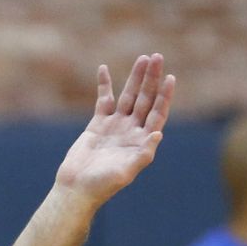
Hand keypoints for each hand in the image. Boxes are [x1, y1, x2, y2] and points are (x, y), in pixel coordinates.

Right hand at [54, 54, 174, 205]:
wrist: (77, 189)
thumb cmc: (102, 186)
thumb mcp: (126, 172)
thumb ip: (143, 153)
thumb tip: (159, 132)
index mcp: (142, 141)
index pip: (157, 113)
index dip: (164, 96)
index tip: (170, 77)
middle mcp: (132, 131)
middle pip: (145, 99)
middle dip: (151, 79)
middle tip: (157, 56)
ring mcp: (115, 126)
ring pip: (128, 96)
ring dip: (135, 78)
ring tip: (143, 58)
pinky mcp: (98, 124)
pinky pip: (103, 100)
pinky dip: (104, 85)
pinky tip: (104, 69)